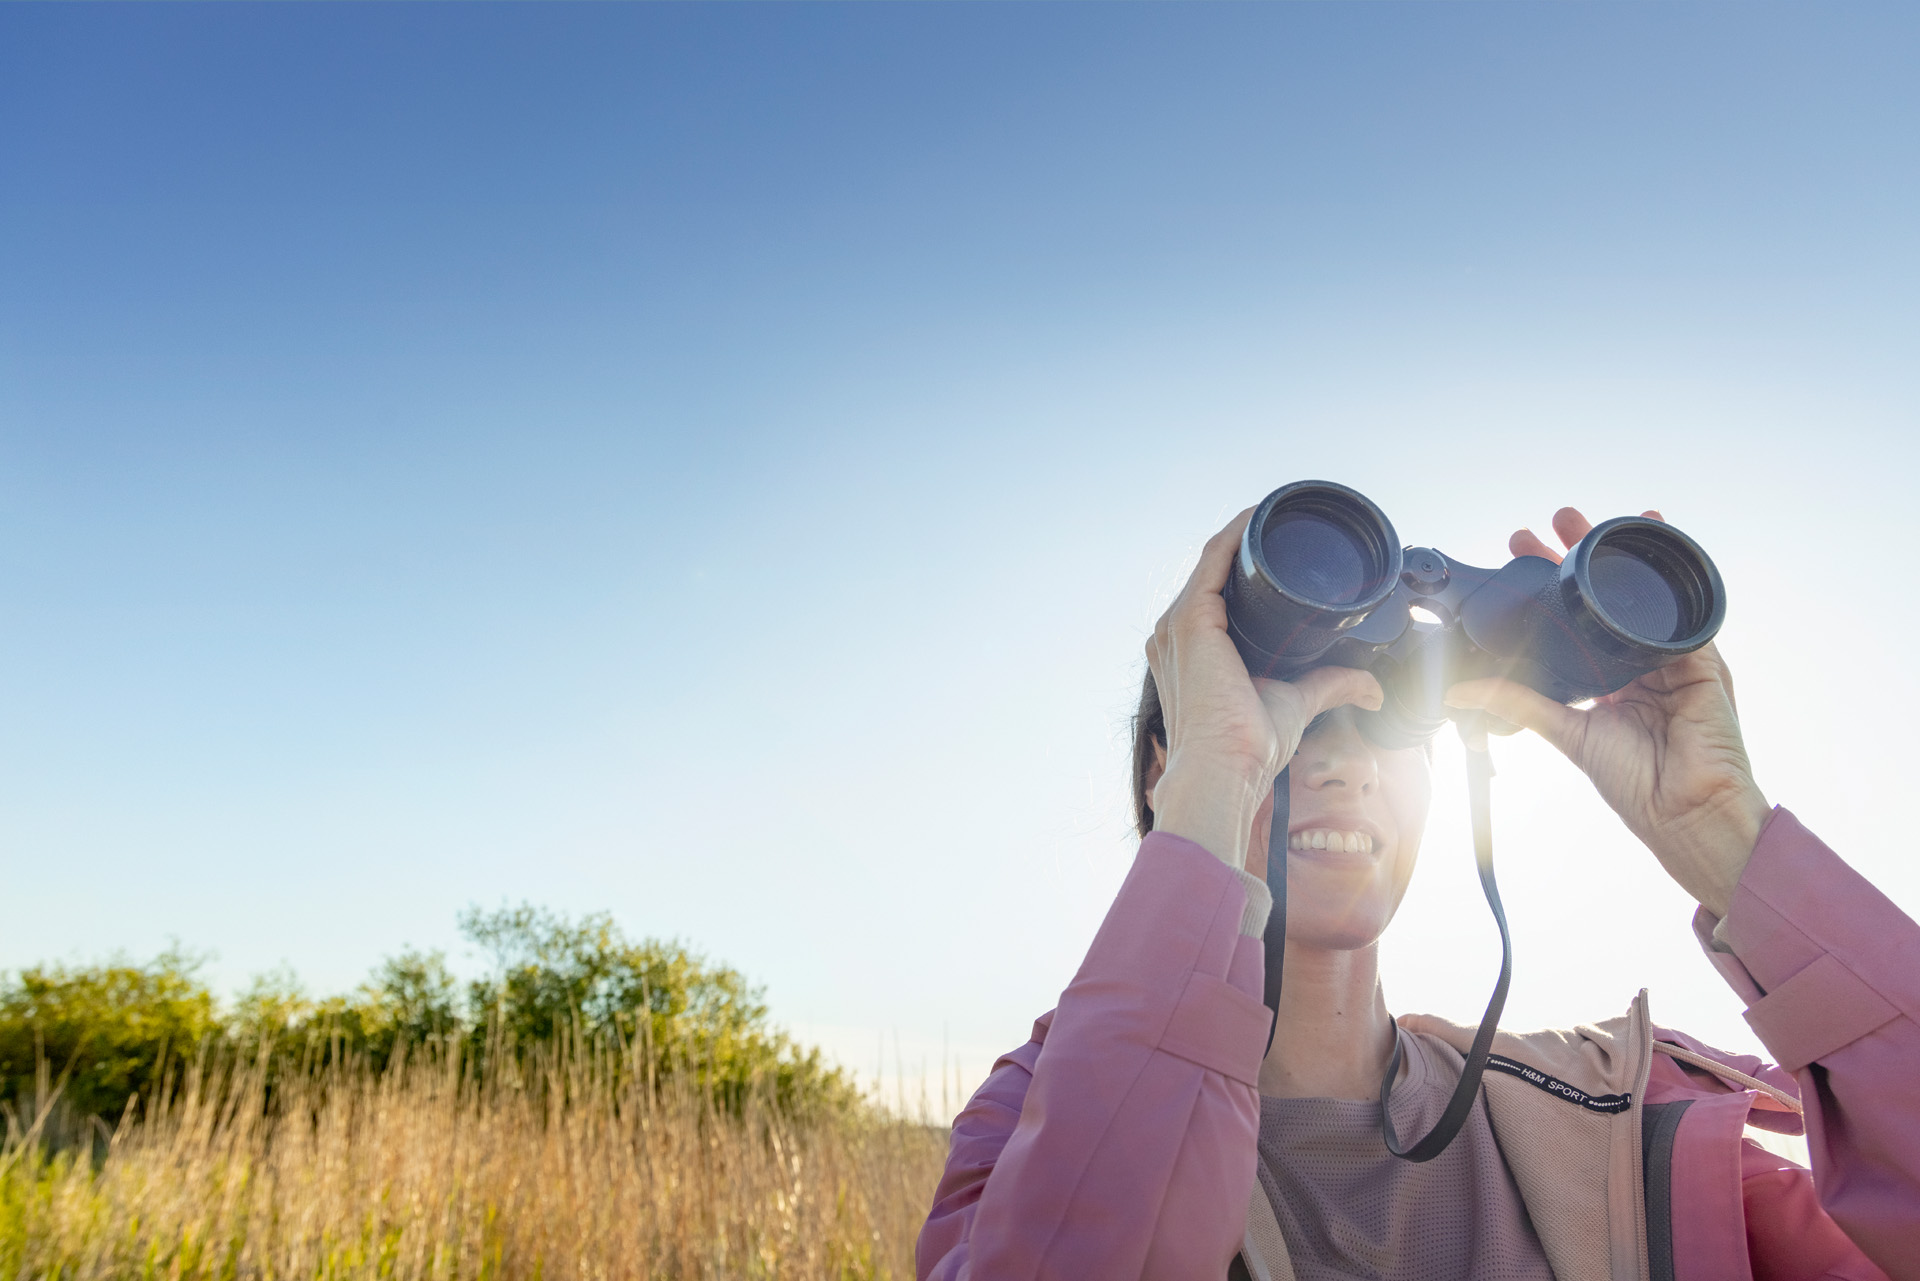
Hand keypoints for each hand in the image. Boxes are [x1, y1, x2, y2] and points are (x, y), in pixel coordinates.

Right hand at [1146, 509, 1382, 870]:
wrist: (1225, 770)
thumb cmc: (1246, 748)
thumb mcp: (1295, 704)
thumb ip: (1329, 687)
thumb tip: (1371, 690)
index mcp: (1190, 651)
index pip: (1215, 593)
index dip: (1244, 567)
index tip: (1279, 548)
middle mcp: (1174, 634)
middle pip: (1212, 572)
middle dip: (1247, 545)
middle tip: (1287, 524)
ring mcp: (1176, 626)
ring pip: (1213, 560)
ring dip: (1243, 533)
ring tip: (1276, 512)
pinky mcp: (1190, 620)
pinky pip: (1214, 560)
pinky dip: (1236, 536)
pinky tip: (1259, 517)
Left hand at [1443, 507, 1769, 916]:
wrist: (1686, 811)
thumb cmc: (1637, 784)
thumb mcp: (1566, 733)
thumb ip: (1518, 703)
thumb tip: (1460, 692)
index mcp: (1608, 682)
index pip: (1575, 623)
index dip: (1551, 589)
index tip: (1522, 556)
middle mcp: (1639, 665)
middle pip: (1607, 600)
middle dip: (1581, 556)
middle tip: (1551, 523)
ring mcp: (1671, 660)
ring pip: (1642, 596)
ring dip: (1622, 554)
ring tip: (1597, 519)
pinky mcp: (1701, 660)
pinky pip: (1685, 610)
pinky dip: (1669, 577)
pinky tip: (1653, 541)